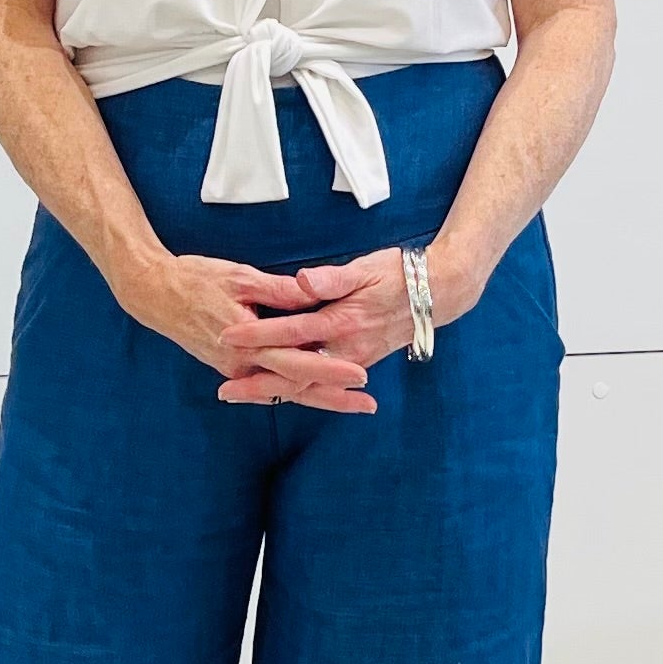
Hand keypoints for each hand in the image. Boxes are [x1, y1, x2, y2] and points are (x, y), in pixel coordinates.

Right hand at [120, 253, 374, 414]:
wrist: (153, 293)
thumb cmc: (195, 279)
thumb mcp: (241, 276)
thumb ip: (280, 291)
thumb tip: (314, 295)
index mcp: (247, 342)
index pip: (297, 362)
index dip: (330, 370)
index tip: (360, 376)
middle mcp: (242, 363)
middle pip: (295, 386)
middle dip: (333, 398)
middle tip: (368, 405)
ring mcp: (234, 369)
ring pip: (282, 389)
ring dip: (317, 398)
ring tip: (351, 404)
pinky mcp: (230, 366)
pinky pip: (267, 383)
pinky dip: (291, 389)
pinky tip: (314, 395)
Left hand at [212, 245, 481, 402]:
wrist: (438, 293)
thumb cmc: (399, 274)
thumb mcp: (365, 268)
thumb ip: (331, 278)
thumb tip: (301, 282)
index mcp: (343, 321)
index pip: (291, 331)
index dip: (257, 334)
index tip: (227, 335)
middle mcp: (346, 348)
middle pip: (294, 373)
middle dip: (258, 383)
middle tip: (224, 390)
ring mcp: (353, 359)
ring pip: (306, 384)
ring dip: (272, 392)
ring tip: (239, 395)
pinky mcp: (358, 362)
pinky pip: (321, 384)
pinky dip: (296, 391)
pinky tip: (275, 394)